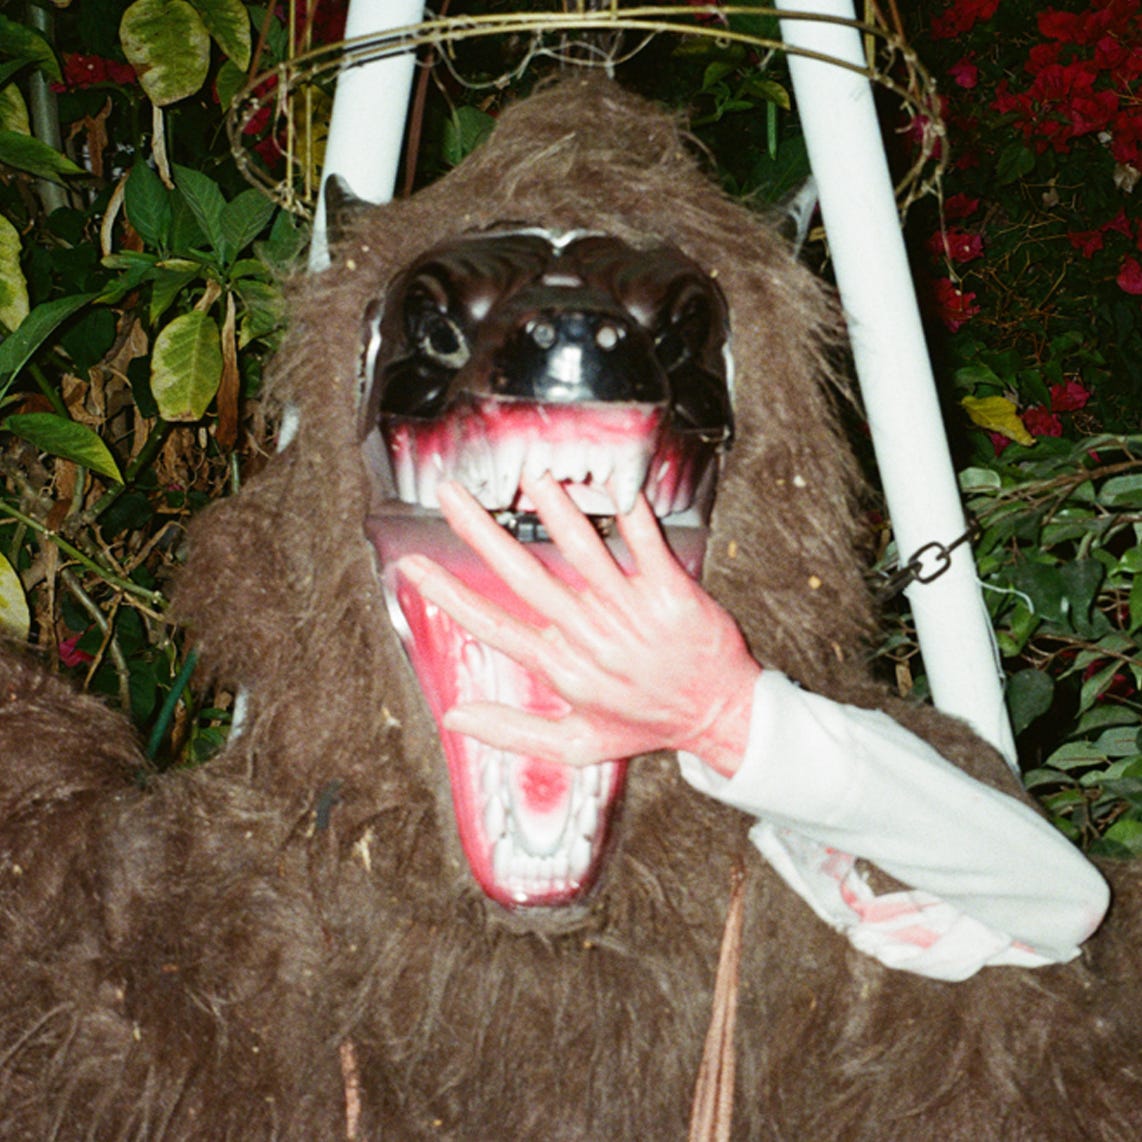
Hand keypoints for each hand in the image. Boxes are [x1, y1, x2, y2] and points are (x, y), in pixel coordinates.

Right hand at [395, 473, 759, 774]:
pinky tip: (607, 482)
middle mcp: (590, 636)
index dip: (449, 595)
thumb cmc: (648, 726)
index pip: (492, 626)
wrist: (720, 716)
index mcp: (562, 668)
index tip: (414, 565)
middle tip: (451, 497)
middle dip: (481, 532)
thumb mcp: (576, 746)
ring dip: (554, 510)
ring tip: (528, 478)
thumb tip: (455, 718)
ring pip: (583, 550)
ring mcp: (630, 611)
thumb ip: (512, 731)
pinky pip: (644, 542)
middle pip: (524, 577)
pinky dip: (626, 511)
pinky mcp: (669, 592)